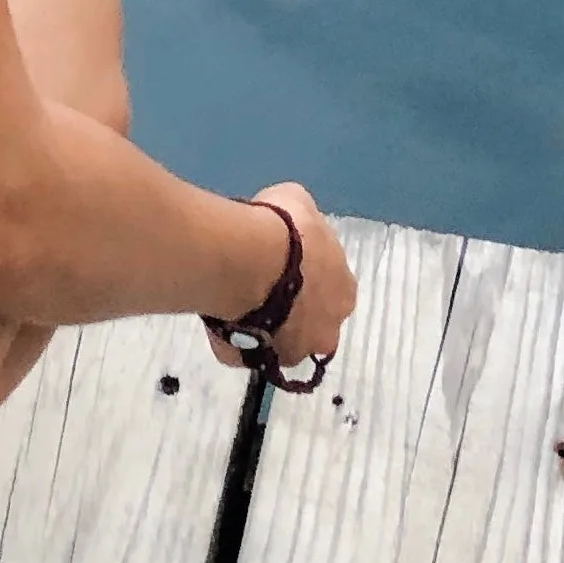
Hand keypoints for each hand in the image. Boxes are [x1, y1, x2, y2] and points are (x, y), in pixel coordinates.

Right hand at [203, 183, 355, 376]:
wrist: (247, 260)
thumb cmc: (281, 229)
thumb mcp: (299, 203)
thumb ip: (304, 222)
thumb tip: (293, 227)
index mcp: (343, 291)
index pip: (332, 287)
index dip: (311, 274)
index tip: (288, 260)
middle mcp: (327, 330)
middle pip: (312, 323)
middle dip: (292, 307)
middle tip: (264, 280)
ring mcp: (293, 352)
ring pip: (278, 340)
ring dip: (265, 324)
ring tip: (239, 296)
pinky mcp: (256, 360)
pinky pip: (243, 348)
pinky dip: (233, 335)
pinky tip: (220, 312)